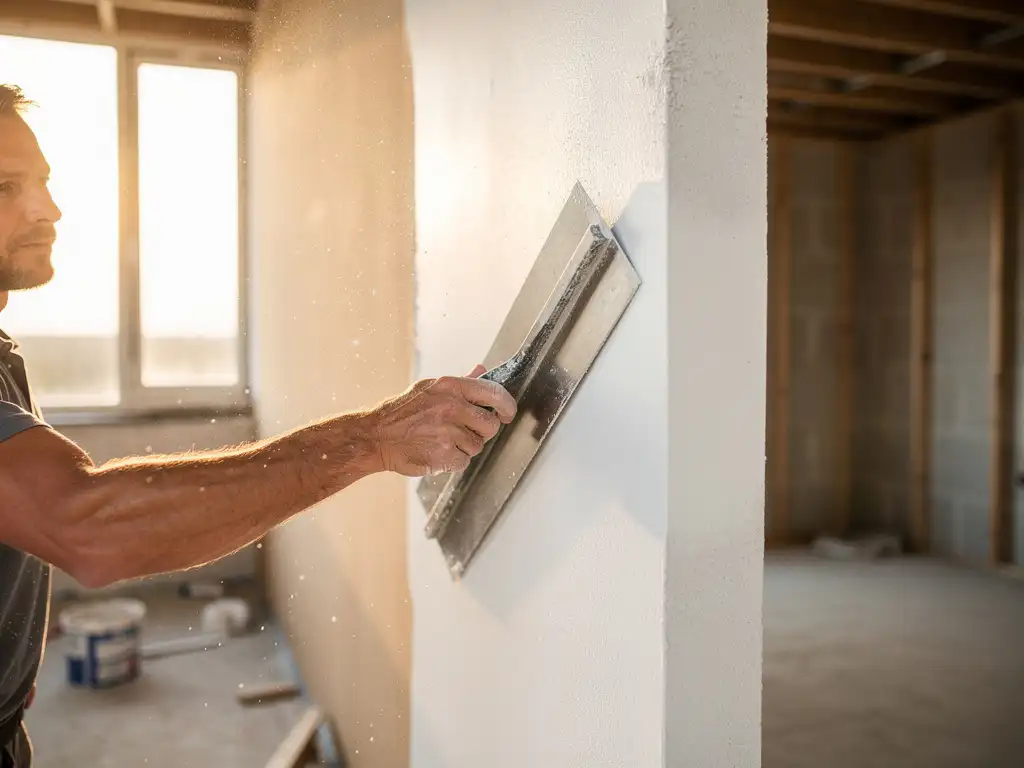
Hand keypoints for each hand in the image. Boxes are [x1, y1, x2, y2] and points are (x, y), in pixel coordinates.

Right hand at [366, 365, 515, 476]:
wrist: (376, 436)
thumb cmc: (403, 411)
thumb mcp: (430, 388)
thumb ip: (461, 382)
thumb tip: (483, 369)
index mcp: (450, 387)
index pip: (494, 393)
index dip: (507, 406)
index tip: (507, 414)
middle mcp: (452, 407)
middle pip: (490, 424)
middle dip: (483, 431)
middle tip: (466, 430)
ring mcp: (448, 432)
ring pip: (477, 445)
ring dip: (465, 447)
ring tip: (443, 440)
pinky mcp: (444, 455)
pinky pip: (464, 461)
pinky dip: (453, 461)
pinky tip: (437, 451)